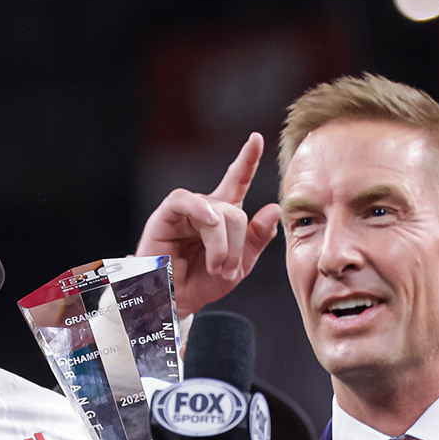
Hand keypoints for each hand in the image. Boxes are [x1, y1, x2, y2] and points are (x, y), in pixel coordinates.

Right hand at [134, 133, 281, 317]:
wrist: (174, 301)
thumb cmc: (202, 283)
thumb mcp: (239, 266)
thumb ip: (257, 239)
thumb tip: (273, 208)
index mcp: (223, 217)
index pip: (237, 181)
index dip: (247, 160)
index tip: (256, 138)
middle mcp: (205, 209)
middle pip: (235, 211)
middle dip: (237, 245)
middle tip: (226, 271)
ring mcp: (185, 211)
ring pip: (217, 211)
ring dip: (221, 243)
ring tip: (216, 266)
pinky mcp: (165, 215)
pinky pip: (185, 201)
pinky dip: (200, 210)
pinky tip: (208, 222)